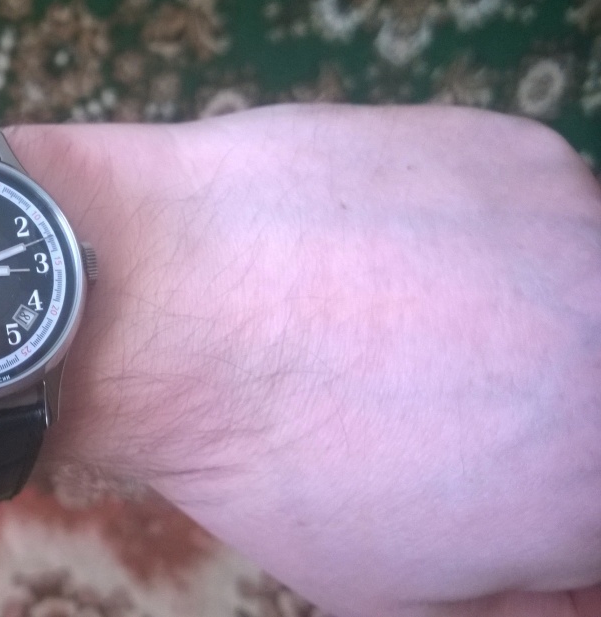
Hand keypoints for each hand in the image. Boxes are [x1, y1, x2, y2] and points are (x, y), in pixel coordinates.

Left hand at [13, 106, 600, 616]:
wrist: (166, 292)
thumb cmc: (272, 457)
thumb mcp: (400, 586)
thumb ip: (519, 597)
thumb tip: (560, 579)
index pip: (597, 509)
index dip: (539, 499)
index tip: (487, 483)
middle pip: (593, 391)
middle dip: (543, 410)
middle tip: (436, 401)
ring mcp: (584, 225)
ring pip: (575, 293)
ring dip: (520, 319)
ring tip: (392, 324)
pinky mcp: (525, 151)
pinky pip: (527, 217)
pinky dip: (478, 243)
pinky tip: (382, 257)